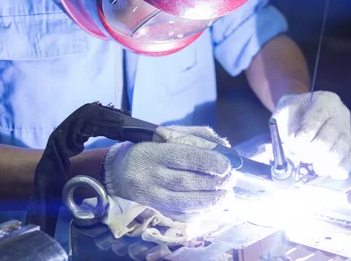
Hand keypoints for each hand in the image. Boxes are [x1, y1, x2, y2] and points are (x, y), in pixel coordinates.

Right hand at [103, 126, 233, 221]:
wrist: (119, 171)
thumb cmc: (151, 148)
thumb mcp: (170, 135)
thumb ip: (198, 137)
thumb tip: (226, 148)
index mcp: (154, 152)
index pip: (184, 157)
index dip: (209, 162)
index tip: (227, 165)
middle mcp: (151, 175)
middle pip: (187, 182)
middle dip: (215, 183)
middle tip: (231, 180)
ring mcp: (151, 196)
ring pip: (185, 203)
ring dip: (211, 201)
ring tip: (227, 196)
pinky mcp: (154, 210)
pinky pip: (180, 216)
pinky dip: (200, 212)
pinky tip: (212, 206)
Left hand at [272, 91, 350, 179]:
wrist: (302, 112)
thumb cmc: (293, 113)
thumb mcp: (284, 114)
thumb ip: (285, 130)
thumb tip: (291, 153)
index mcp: (324, 100)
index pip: (317, 118)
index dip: (304, 136)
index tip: (294, 145)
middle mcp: (340, 114)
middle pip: (331, 135)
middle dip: (314, 151)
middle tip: (303, 156)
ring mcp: (347, 130)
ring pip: (342, 148)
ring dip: (327, 162)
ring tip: (316, 167)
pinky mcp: (350, 146)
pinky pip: (350, 158)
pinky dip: (340, 168)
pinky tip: (331, 173)